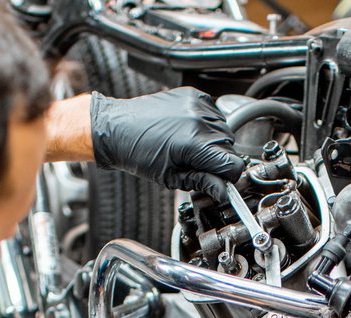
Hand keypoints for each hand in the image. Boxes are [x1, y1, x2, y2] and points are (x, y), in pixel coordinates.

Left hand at [90, 88, 244, 197]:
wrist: (117, 127)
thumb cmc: (136, 152)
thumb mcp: (170, 177)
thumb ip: (202, 182)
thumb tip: (223, 191)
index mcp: (194, 144)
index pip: (233, 164)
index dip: (228, 177)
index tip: (220, 180)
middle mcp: (198, 120)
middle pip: (229, 148)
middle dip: (218, 159)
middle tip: (196, 163)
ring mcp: (197, 104)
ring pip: (224, 130)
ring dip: (214, 142)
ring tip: (189, 146)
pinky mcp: (194, 95)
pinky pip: (215, 113)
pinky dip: (207, 125)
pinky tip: (189, 130)